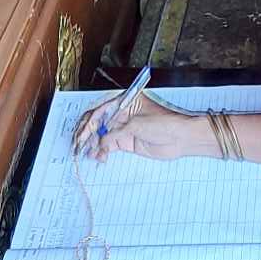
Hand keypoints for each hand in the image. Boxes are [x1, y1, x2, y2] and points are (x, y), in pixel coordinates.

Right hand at [73, 92, 209, 162]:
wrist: (181, 138)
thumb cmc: (164, 124)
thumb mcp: (136, 126)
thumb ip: (115, 134)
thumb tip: (100, 143)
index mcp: (126, 101)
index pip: (101, 109)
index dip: (90, 122)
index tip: (83, 134)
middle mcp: (122, 113)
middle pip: (98, 122)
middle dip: (87, 133)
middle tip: (79, 145)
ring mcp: (124, 128)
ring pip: (102, 135)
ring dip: (93, 144)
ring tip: (89, 154)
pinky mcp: (127, 141)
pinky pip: (109, 145)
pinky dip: (102, 151)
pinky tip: (99, 158)